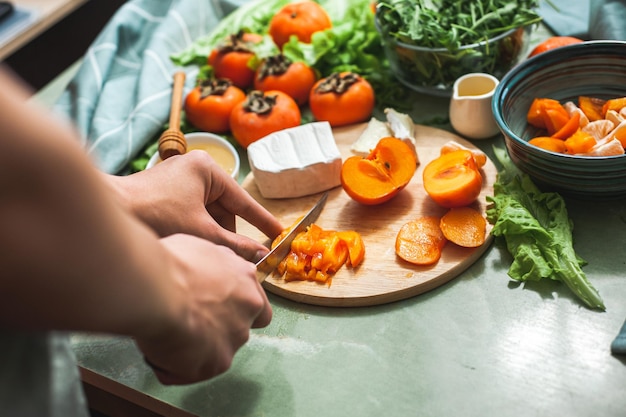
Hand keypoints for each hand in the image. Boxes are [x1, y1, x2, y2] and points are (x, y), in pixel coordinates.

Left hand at [107, 150, 283, 260]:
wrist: (107, 212)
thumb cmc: (154, 215)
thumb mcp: (202, 232)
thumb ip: (235, 245)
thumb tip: (261, 256)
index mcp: (207, 170)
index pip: (242, 200)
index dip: (261, 220)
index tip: (278, 233)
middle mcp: (194, 170)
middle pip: (224, 210)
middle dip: (226, 235)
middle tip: (232, 258)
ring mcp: (178, 181)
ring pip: (207, 215)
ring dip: (209, 235)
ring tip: (204, 254)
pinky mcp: (165, 194)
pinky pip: (191, 215)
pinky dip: (194, 232)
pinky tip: (190, 248)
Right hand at [135, 233, 271, 384]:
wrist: (158, 288)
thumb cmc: (171, 263)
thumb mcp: (199, 247)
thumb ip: (212, 265)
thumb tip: (204, 269)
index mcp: (246, 278)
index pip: (256, 301)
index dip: (236, 308)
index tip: (215, 308)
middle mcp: (249, 308)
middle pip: (240, 328)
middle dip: (217, 331)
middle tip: (189, 325)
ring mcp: (235, 337)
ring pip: (216, 352)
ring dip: (195, 349)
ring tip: (165, 336)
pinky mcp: (218, 363)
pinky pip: (191, 371)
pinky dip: (173, 366)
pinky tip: (157, 350)